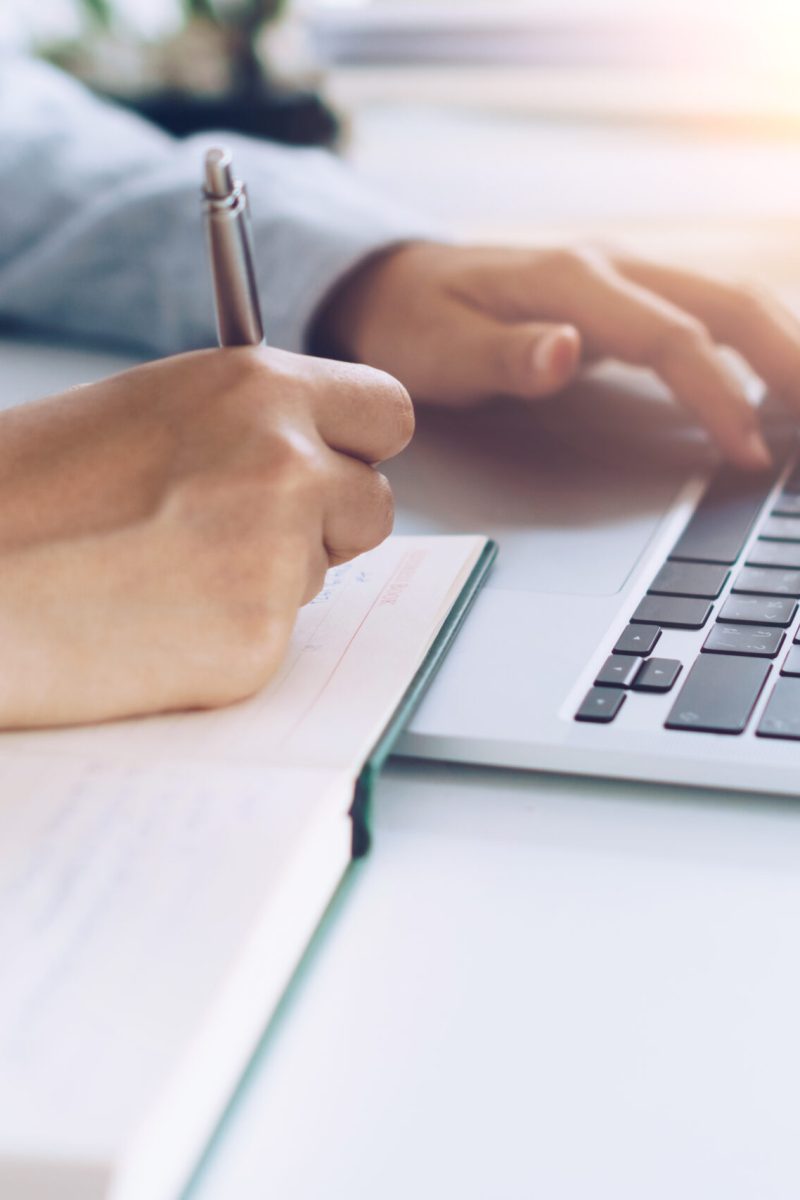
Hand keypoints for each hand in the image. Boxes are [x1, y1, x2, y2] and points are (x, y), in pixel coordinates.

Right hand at [0, 346, 411, 727]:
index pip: (388, 412)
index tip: (332, 464)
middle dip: (327, 522)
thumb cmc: (25, 495)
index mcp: (255, 386)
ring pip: (325, 575)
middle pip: (375, 503)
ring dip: (270, 579)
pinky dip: (231, 641)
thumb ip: (245, 426)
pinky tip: (156, 627)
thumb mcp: (149, 414)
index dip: (357, 446)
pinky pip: (278, 639)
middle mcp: (285, 462)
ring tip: (168, 576)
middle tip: (243, 535)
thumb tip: (312, 454)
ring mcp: (277, 555)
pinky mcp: (257, 641)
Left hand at [311, 241, 799, 469]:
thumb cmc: (414, 322)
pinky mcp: (624, 298)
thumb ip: (506, 355)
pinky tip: (772, 376)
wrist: (395, 284)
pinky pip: (706, 311)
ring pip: (727, 299)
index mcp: (570, 281)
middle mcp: (609, 268)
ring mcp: (622, 277)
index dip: (719, 394)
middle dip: (785, 359)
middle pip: (726, 303)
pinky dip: (750, 342)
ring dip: (780, 345)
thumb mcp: (440, 348)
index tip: (748, 451)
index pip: (672, 337)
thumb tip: (568, 352)